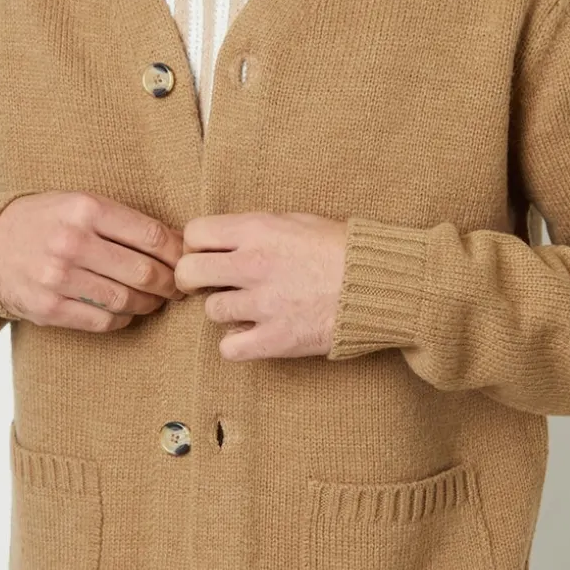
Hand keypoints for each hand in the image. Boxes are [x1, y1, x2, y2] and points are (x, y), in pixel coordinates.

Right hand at [0, 192, 184, 329]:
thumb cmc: (44, 221)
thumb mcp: (79, 203)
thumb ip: (122, 220)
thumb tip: (176, 243)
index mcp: (85, 208)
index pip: (151, 236)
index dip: (177, 253)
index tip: (186, 261)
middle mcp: (72, 242)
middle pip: (143, 271)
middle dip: (170, 284)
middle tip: (177, 287)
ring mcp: (58, 277)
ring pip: (126, 299)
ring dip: (149, 304)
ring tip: (154, 300)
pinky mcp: (48, 307)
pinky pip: (102, 321)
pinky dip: (122, 319)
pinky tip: (125, 312)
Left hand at [175, 212, 347, 360]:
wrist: (380, 284)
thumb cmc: (342, 249)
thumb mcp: (296, 220)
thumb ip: (255, 228)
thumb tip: (223, 238)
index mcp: (258, 230)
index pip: (195, 233)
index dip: (197, 244)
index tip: (208, 253)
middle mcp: (254, 265)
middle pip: (189, 272)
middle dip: (193, 278)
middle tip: (209, 284)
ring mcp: (264, 304)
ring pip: (211, 311)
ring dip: (224, 310)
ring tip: (246, 307)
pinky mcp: (276, 338)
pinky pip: (229, 348)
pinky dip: (236, 344)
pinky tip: (251, 333)